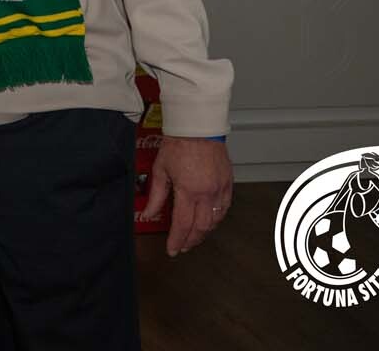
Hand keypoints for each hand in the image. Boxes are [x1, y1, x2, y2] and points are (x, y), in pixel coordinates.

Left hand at [144, 136, 232, 255]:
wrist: (198, 128)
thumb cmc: (179, 144)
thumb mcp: (160, 170)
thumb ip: (156, 195)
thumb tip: (149, 213)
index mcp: (188, 191)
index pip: (183, 224)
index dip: (177, 240)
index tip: (172, 249)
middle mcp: (207, 193)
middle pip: (201, 227)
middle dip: (191, 241)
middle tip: (183, 247)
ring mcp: (220, 190)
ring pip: (215, 221)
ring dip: (204, 232)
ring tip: (194, 237)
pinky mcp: (228, 184)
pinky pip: (224, 208)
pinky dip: (217, 219)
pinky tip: (210, 222)